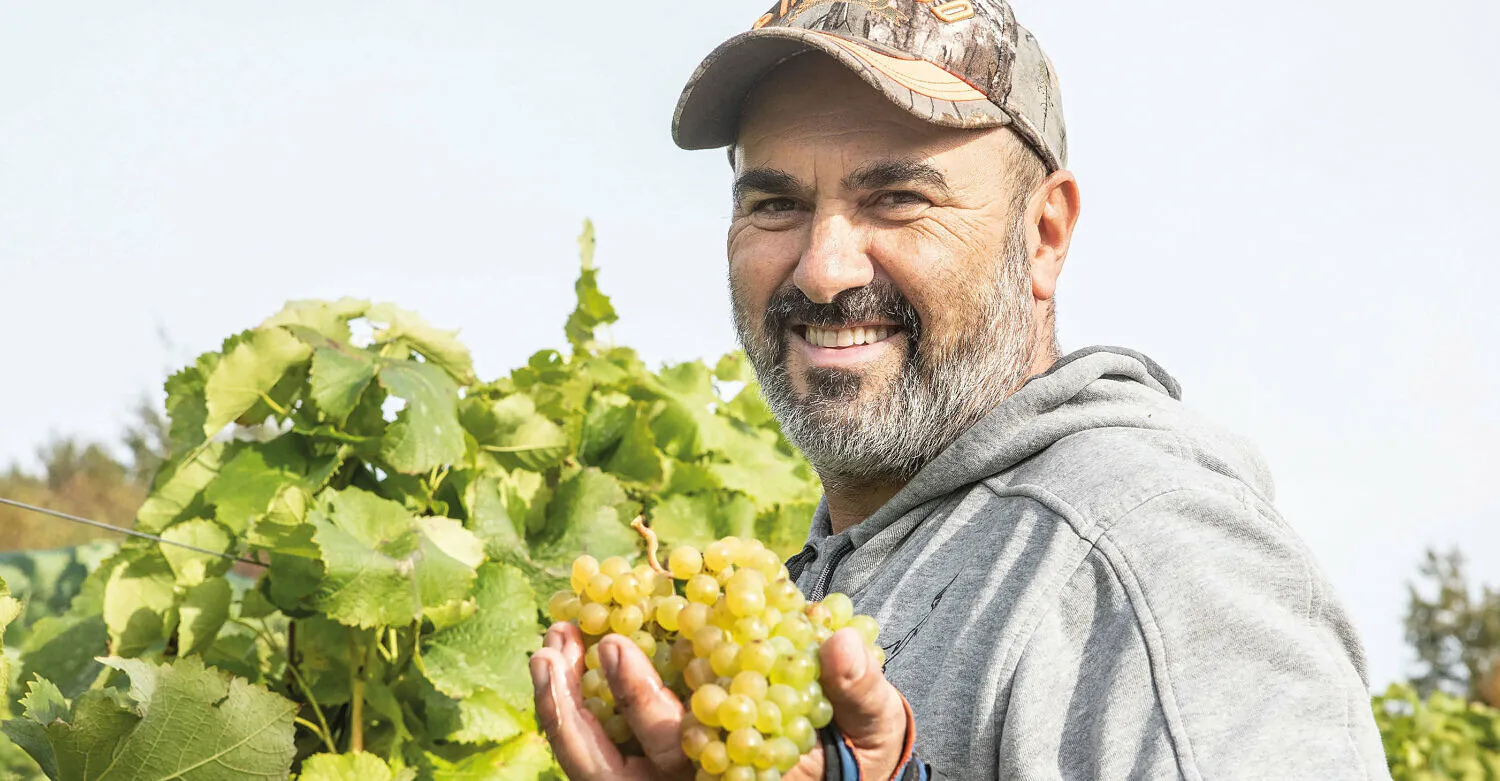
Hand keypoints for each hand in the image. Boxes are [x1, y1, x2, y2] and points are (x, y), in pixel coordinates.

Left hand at [530, 623, 908, 779]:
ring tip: (548, 644)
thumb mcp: (872, 726)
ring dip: (561, 706)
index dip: (640, 703)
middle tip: (553, 647)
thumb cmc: (857, 749)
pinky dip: (573, 704)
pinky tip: (561, 655)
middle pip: (608, 770)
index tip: (614, 644)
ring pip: (592, 764)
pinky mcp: (651, 766)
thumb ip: (859, 691)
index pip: (675, 753)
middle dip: (571, 712)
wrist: (844, 767)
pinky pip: (596, 749)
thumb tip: (839, 641)